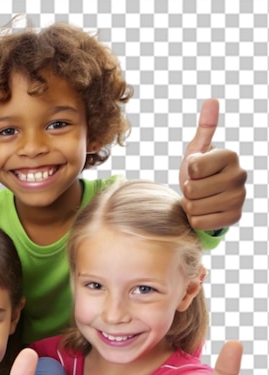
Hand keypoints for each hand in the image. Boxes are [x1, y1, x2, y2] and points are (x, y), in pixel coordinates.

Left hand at [179, 99, 246, 230]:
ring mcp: (239, 198)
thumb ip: (204, 129)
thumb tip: (211, 100)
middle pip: (191, 190)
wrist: (207, 199)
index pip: (192, 168)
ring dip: (190, 206)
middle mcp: (240, 175)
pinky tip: (205, 212)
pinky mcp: (234, 217)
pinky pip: (199, 223)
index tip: (196, 172)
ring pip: (194, 207)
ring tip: (200, 199)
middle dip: (187, 191)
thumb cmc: (200, 173)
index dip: (187, 172)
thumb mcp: (198, 152)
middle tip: (196, 188)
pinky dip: (196, 220)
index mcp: (230, 156)